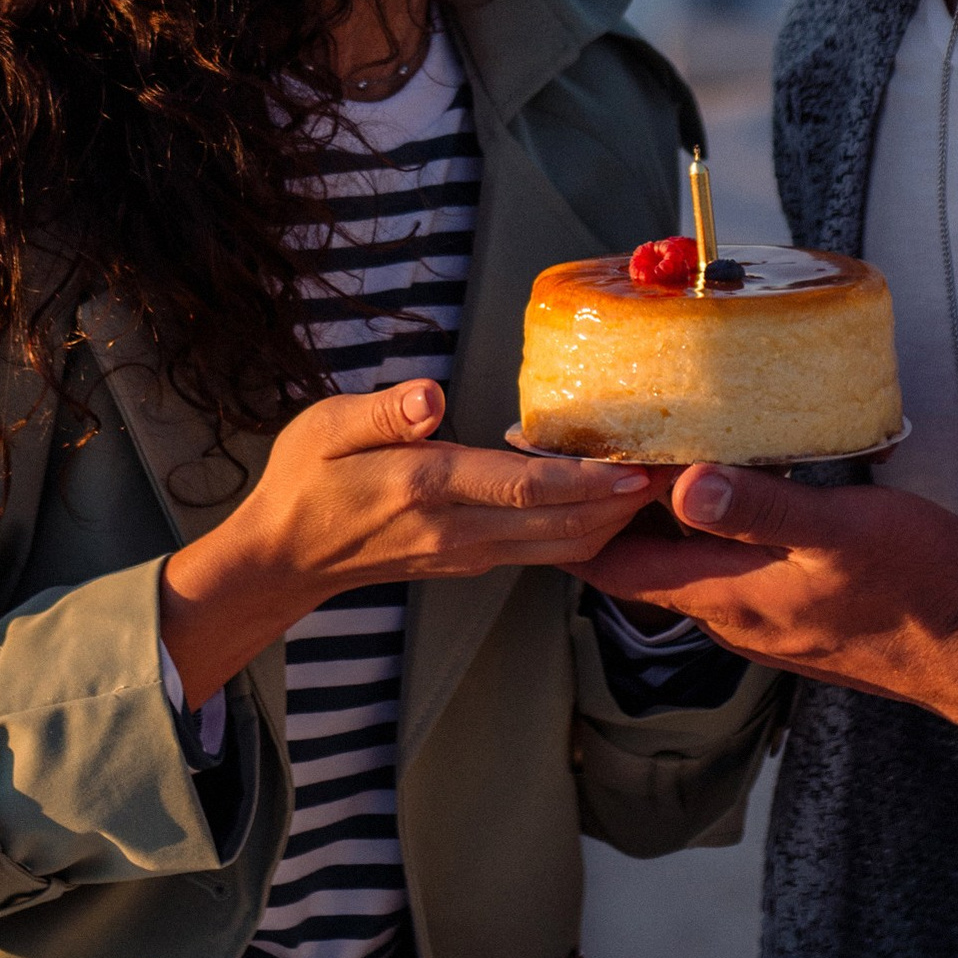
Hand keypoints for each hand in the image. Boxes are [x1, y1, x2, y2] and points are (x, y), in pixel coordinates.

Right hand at [158, 383, 651, 712]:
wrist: (284, 559)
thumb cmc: (305, 481)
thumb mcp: (325, 427)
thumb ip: (383, 412)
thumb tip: (430, 396)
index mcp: (425, 490)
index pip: (522, 489)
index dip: (584, 481)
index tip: (634, 468)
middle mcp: (455, 531)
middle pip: (557, 526)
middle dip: (619, 506)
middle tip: (674, 475)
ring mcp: (463, 554)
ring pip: (555, 547)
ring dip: (608, 523)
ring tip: (653, 488)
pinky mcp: (466, 561)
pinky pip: (537, 552)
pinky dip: (578, 534)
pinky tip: (602, 507)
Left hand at [586, 466, 957, 745]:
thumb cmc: (913, 586)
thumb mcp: (838, 530)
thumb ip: (761, 508)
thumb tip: (681, 487)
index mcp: (726, 597)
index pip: (616, 570)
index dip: (572, 526)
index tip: (539, 474)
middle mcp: (732, 618)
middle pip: (642, 567)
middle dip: (606, 517)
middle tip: (577, 454)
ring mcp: (764, 622)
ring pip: (685, 570)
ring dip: (657, 525)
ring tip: (641, 462)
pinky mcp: (795, 616)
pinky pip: (726, 575)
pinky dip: (703, 538)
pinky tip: (722, 499)